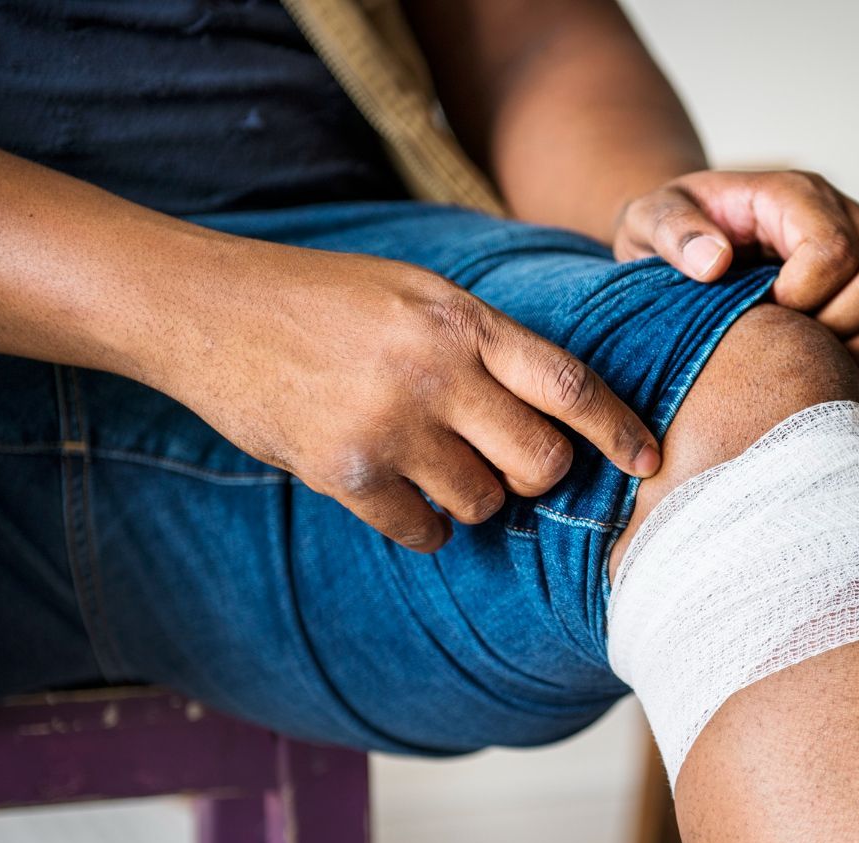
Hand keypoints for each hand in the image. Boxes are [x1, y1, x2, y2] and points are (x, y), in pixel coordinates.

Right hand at [152, 242, 658, 552]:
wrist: (210, 310)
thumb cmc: (328, 299)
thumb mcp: (422, 293)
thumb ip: (491, 345)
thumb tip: (564, 417)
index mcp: (464, 321)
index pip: (572, 387)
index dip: (620, 432)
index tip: (648, 462)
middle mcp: (436, 373)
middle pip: (541, 462)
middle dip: (539, 475)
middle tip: (512, 464)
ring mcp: (389, 426)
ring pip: (484, 504)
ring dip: (473, 497)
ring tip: (432, 460)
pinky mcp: (344, 473)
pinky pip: (424, 533)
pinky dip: (422, 525)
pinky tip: (395, 489)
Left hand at [612, 170, 858, 389]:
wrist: (690, 243)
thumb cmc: (673, 233)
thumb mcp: (650, 220)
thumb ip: (674, 233)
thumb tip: (713, 262)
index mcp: (794, 197)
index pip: (833, 250)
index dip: (803, 296)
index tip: (764, 311)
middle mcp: (846, 219)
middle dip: (835, 328)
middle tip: (789, 343)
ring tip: (816, 363)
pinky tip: (858, 376)